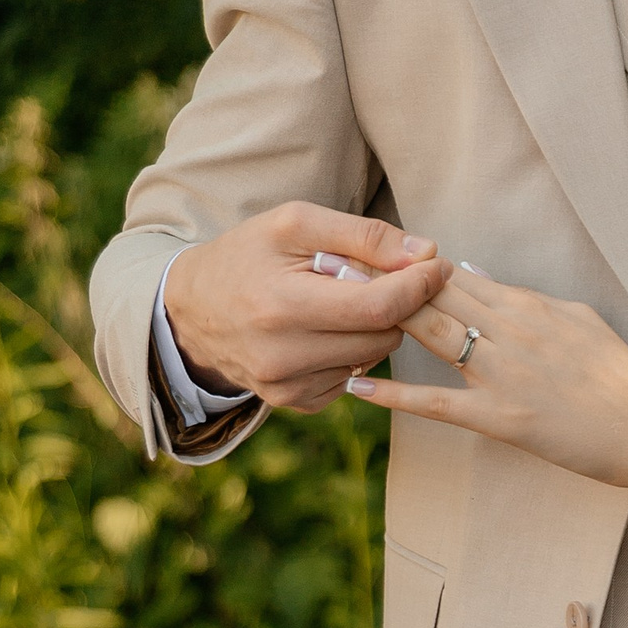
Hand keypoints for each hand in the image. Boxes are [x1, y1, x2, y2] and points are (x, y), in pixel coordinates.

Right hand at [162, 205, 452, 412]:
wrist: (190, 312)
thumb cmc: (247, 256)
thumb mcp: (294, 224)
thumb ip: (362, 234)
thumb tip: (426, 251)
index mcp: (281, 307)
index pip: (379, 306)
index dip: (419, 285)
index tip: (437, 264)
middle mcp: (283, 357)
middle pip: (384, 334)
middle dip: (398, 304)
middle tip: (388, 277)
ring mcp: (287, 387)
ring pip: (375, 357)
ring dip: (376, 327)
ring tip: (347, 299)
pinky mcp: (294, 402)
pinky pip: (355, 377)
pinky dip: (354, 351)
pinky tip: (329, 328)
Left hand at [347, 266, 627, 489]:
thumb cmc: (618, 376)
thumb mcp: (577, 319)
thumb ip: (523, 299)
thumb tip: (472, 275)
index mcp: (529, 306)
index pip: (456, 275)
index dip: (406, 263)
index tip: (362, 251)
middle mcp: (511, 331)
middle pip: (434, 295)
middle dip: (378, 278)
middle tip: (327, 263)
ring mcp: (503, 374)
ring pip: (431, 335)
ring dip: (377, 319)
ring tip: (328, 307)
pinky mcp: (500, 417)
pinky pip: (437, 402)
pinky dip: (393, 393)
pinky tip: (357, 386)